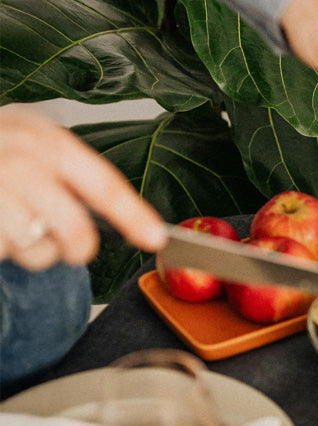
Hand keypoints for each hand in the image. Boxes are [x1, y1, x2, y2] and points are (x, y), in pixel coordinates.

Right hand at [0, 107, 166, 269]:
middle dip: (77, 247)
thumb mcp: (28, 149)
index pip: (98, 179)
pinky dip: (2, 250)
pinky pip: (4, 250)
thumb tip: (132, 221)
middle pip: (72, 225)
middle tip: (71, 247)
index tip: (155, 239)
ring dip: (30, 251)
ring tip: (10, 226)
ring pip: (36, 247)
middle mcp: (14, 154)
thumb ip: (69, 177)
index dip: (132, 213)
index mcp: (38, 134)